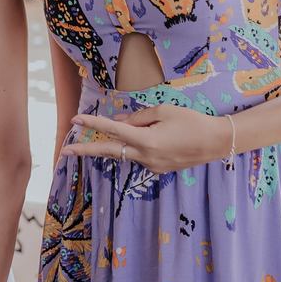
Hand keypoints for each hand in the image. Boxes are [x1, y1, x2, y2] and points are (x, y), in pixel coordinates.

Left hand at [61, 105, 232, 173]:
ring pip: (124, 153)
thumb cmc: (192, 122)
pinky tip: (145, 138)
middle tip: (64, 152)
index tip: (75, 119)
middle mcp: (146, 157)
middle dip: (85, 151)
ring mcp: (152, 166)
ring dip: (112, 145)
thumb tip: (117, 123)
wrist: (216, 142)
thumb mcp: (163, 112)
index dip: (92, 123)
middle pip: (109, 152)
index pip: (113, 130)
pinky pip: (138, 156)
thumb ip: (137, 118)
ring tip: (106, 137)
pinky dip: (133, 147)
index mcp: (147, 141)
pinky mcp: (158, 169)